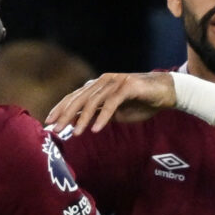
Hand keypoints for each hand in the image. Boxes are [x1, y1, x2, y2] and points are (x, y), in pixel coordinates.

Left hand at [45, 72, 175, 135]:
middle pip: (79, 98)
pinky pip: (112, 103)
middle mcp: (103, 81)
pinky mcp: (128, 86)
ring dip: (82, 118)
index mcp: (98, 86)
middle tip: (56, 129)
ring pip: (93, 101)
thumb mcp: (113, 112)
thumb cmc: (139, 103)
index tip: (49, 122)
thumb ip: (95, 115)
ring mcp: (115, 82)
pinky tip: (96, 129)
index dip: (60, 108)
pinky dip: (103, 117)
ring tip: (75, 133)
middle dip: (65, 114)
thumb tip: (74, 123)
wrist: (165, 93)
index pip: (74, 97)